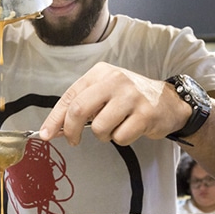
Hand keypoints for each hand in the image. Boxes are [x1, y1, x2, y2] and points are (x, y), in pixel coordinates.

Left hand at [38, 63, 188, 145]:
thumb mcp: (105, 93)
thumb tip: (55, 129)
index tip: (46, 134)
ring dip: (104, 135)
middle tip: (74, 141)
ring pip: (100, 128)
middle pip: (79, 110)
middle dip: (71, 131)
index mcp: (100, 73)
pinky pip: (120, 137)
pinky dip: (121, 139)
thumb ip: (81, 108)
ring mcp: (131, 97)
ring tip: (114, 127)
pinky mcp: (145, 114)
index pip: (70, 97)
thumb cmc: (130, 99)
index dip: (55, 119)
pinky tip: (131, 128)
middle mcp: (115, 80)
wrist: (168, 101)